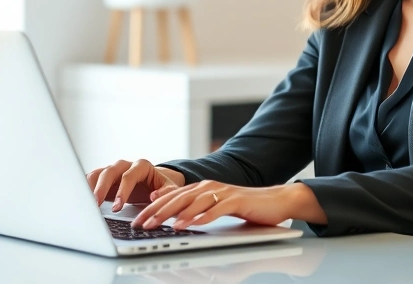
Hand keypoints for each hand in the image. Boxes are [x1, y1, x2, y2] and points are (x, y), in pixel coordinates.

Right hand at [85, 159, 185, 211]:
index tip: (117, 207)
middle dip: (101, 188)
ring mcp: (113, 170)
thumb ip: (166, 192)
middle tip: (95, 205)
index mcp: (142, 166)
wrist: (154, 182)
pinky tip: (79, 198)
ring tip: (83, 202)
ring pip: (98, 174)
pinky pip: (91, 179)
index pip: (129, 176)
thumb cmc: (161, 186)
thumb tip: (155, 196)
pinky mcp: (104, 178)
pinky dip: (85, 188)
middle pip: (110, 172)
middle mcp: (125, 165)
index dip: (122, 191)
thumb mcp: (169, 189)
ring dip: (89, 187)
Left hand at [131, 180, 325, 230]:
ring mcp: (223, 192)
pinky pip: (215, 209)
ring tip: (161, 226)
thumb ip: (194, 207)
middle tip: (142, 224)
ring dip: (175, 215)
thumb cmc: (245, 207)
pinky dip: (201, 217)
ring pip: (194, 202)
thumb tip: (170, 213)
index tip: (137, 220)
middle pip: (178, 198)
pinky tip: (190, 225)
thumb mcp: (215, 207)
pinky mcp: (236, 200)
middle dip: (157, 212)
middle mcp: (210, 186)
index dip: (153, 208)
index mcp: (202, 187)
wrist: (275, 201)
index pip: (172, 197)